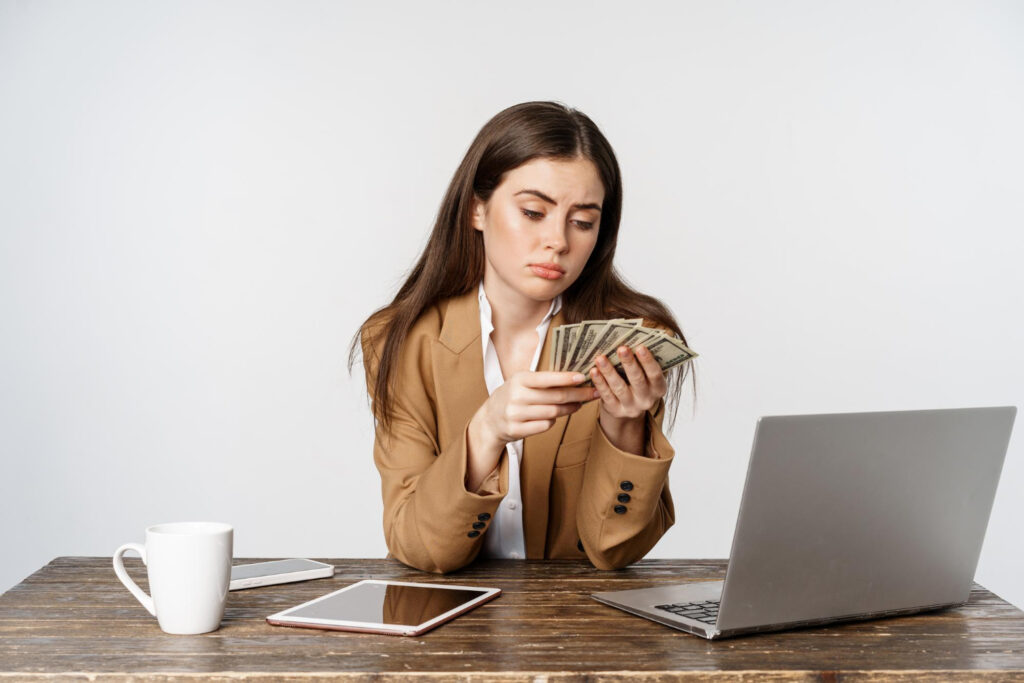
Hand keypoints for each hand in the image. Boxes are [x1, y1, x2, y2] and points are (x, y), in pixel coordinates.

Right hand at [480, 371, 596, 445]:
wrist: (489, 420)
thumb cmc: (512, 396)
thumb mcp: (521, 382)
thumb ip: (542, 380)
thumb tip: (573, 378)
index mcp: (519, 379)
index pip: (547, 378)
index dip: (567, 378)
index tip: (584, 377)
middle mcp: (516, 396)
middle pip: (555, 397)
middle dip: (578, 395)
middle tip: (592, 393)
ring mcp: (516, 414)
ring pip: (553, 412)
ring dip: (569, 409)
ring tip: (578, 405)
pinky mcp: (517, 430)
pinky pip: (545, 425)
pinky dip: (553, 421)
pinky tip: (556, 416)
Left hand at [589, 345, 666, 419]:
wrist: (628, 408)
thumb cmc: (637, 383)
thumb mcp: (646, 376)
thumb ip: (642, 361)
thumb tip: (632, 338)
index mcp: (658, 388)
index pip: (655, 374)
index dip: (648, 361)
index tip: (640, 346)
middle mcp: (647, 399)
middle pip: (637, 380)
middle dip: (629, 363)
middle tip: (621, 348)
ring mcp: (631, 407)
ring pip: (619, 388)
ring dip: (609, 371)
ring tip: (601, 358)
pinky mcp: (615, 410)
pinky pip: (606, 395)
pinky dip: (599, 382)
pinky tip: (594, 371)